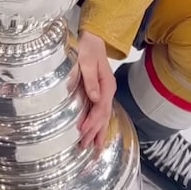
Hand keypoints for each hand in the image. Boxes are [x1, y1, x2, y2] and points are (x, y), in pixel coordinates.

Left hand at [76, 31, 115, 150]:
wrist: (93, 39)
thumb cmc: (88, 48)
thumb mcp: (87, 61)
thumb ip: (91, 79)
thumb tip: (95, 98)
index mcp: (106, 85)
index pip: (100, 108)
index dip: (92, 121)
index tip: (83, 132)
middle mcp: (108, 91)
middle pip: (103, 116)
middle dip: (95, 133)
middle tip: (86, 148)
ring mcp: (105, 93)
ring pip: (104, 117)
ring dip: (98, 133)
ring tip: (94, 150)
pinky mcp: (100, 92)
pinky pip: (101, 112)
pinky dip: (98, 124)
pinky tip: (95, 133)